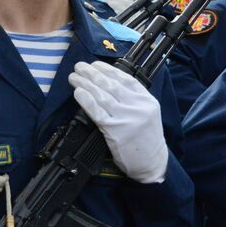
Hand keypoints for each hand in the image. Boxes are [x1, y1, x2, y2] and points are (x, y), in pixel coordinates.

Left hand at [68, 61, 167, 182]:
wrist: (152, 162)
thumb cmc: (146, 137)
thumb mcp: (147, 113)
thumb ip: (132, 98)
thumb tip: (106, 81)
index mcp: (147, 101)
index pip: (126, 79)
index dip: (108, 70)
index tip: (95, 64)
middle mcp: (138, 107)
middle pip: (111, 85)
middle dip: (92, 73)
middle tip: (79, 66)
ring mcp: (127, 118)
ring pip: (102, 95)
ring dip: (85, 84)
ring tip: (73, 77)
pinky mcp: (115, 130)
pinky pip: (96, 112)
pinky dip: (85, 100)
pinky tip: (78, 92)